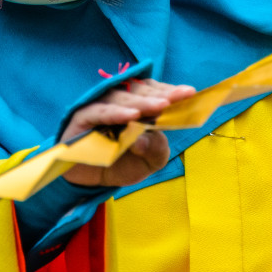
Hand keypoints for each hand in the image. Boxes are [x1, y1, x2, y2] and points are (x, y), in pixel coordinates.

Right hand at [60, 78, 193, 187]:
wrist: (92, 180)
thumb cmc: (122, 163)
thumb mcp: (150, 160)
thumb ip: (155, 149)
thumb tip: (144, 140)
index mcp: (136, 105)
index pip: (152, 91)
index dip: (170, 91)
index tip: (190, 92)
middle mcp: (117, 101)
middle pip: (138, 90)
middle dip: (159, 94)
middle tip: (177, 97)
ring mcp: (99, 107)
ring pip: (120, 98)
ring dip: (141, 102)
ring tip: (160, 106)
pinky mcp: (82, 118)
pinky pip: (99, 112)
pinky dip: (116, 113)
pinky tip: (132, 117)